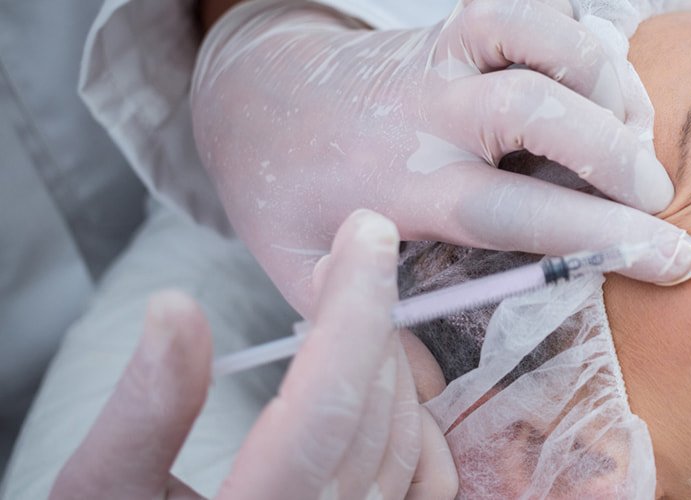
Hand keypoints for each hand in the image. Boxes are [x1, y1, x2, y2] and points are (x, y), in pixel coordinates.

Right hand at [53, 210, 456, 498]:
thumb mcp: (98, 494)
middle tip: (351, 255)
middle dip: (368, 323)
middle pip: (370, 418)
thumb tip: (178, 306)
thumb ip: (144, 409)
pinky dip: (417, 430)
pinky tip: (387, 390)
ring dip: (389, 368)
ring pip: (404, 448)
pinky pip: (423, 488)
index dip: (351, 310)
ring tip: (356, 312)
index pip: (322, 405)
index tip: (366, 231)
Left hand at [191, 0, 690, 314]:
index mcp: (404, 185)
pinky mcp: (459, 24)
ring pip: (539, 34)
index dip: (601, 234)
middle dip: (614, 151)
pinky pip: (534, 7)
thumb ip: (361, 319)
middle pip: (536, 108)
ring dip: (605, 78)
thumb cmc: (291, 192)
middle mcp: (431, 110)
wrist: (259, 94)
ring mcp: (446, 54)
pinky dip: (584, 36)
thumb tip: (424, 386)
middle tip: (656, 195)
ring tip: (636, 130)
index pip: (515, 210)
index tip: (671, 258)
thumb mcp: (299, 273)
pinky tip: (606, 79)